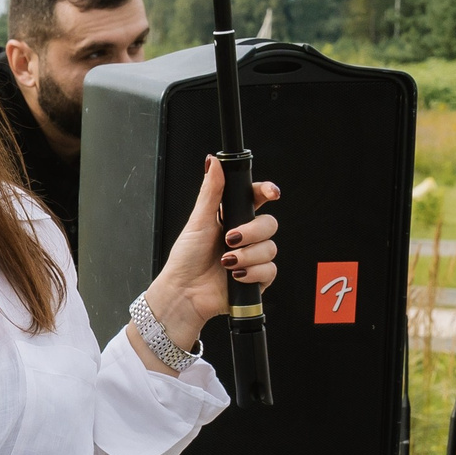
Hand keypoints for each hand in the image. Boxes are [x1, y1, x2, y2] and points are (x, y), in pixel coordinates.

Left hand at [137, 155, 281, 367]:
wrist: (184, 292)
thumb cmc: (185, 258)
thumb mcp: (198, 221)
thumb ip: (211, 191)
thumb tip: (214, 162)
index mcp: (231, 218)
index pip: (257, 199)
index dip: (267, 192)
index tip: (271, 192)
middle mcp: (245, 237)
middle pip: (269, 224)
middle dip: (252, 231)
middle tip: (230, 239)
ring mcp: (252, 258)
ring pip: (271, 248)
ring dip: (247, 255)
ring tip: (226, 262)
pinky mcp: (257, 278)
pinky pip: (270, 270)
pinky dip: (252, 272)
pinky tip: (235, 276)